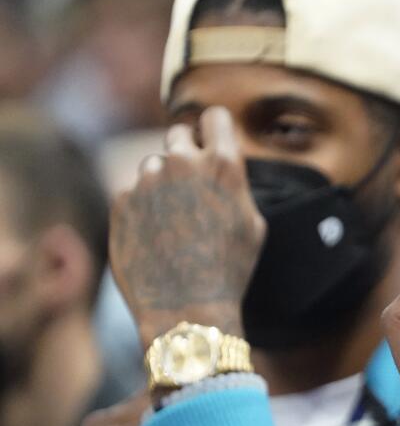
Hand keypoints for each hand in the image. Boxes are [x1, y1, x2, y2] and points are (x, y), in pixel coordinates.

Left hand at [109, 107, 264, 347]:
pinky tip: (156, 236)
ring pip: (154, 164)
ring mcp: (147, 181)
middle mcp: (182, 163)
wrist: (186, 308)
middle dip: (187, 151)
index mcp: (223, 165)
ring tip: (175, 221)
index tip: (213, 143)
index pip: (215, 117)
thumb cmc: (229, 269)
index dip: (215, 130)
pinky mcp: (120, 201)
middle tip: (192, 182)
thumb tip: (222, 165)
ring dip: (163, 181)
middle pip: (179, 132)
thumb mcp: (253, 223)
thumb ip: (235, 183)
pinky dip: (143, 206)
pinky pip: (133, 191)